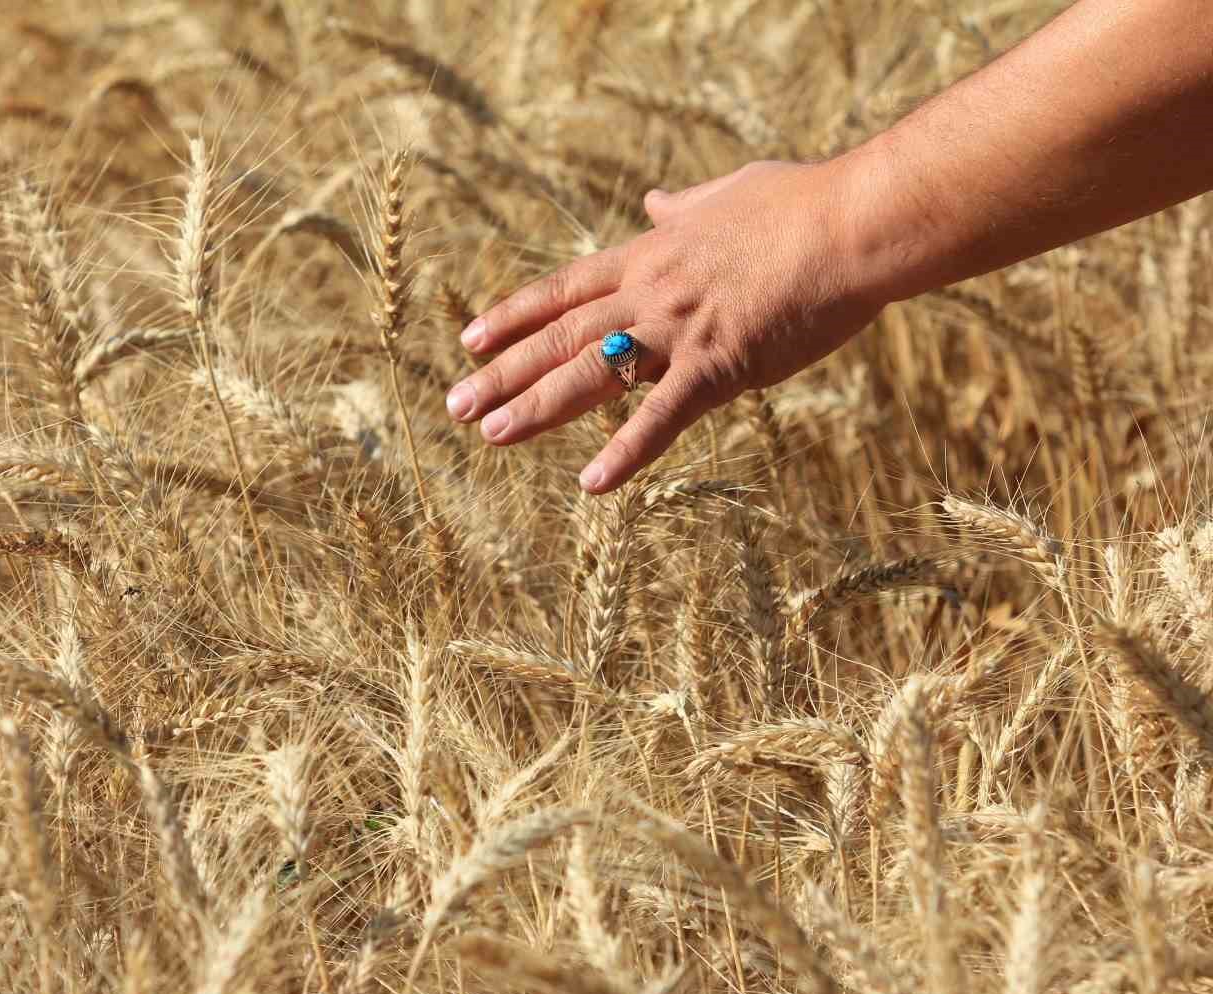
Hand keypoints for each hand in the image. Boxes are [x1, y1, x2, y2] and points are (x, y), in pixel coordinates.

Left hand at [444, 160, 889, 493]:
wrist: (852, 223)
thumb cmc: (804, 203)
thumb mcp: (729, 193)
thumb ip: (684, 207)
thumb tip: (654, 202)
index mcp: (650, 256)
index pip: (564, 289)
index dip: (514, 315)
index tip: (471, 339)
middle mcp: (649, 293)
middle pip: (560, 336)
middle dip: (503, 372)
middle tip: (456, 404)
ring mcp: (678, 330)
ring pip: (591, 374)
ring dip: (536, 406)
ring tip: (490, 433)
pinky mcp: (719, 366)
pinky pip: (663, 417)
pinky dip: (626, 452)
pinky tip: (591, 484)